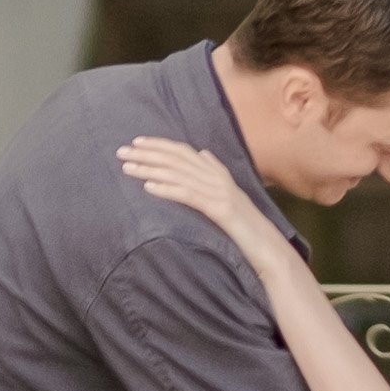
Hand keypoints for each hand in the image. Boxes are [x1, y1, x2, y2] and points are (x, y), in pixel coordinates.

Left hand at [117, 137, 285, 275]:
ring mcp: (220, 192)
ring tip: (127, 167)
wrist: (268, 248)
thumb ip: (216, 174)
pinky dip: (167, 189)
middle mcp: (218, 177)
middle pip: (177, 159)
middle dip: (147, 153)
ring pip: (179, 175)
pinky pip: (189, 196)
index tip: (136, 142)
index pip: (183, 151)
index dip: (159, 144)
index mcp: (218, 173)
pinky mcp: (220, 210)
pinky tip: (148, 188)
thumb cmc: (246, 227)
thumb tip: (203, 154)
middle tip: (121, 151)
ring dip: (150, 169)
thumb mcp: (230, 196)